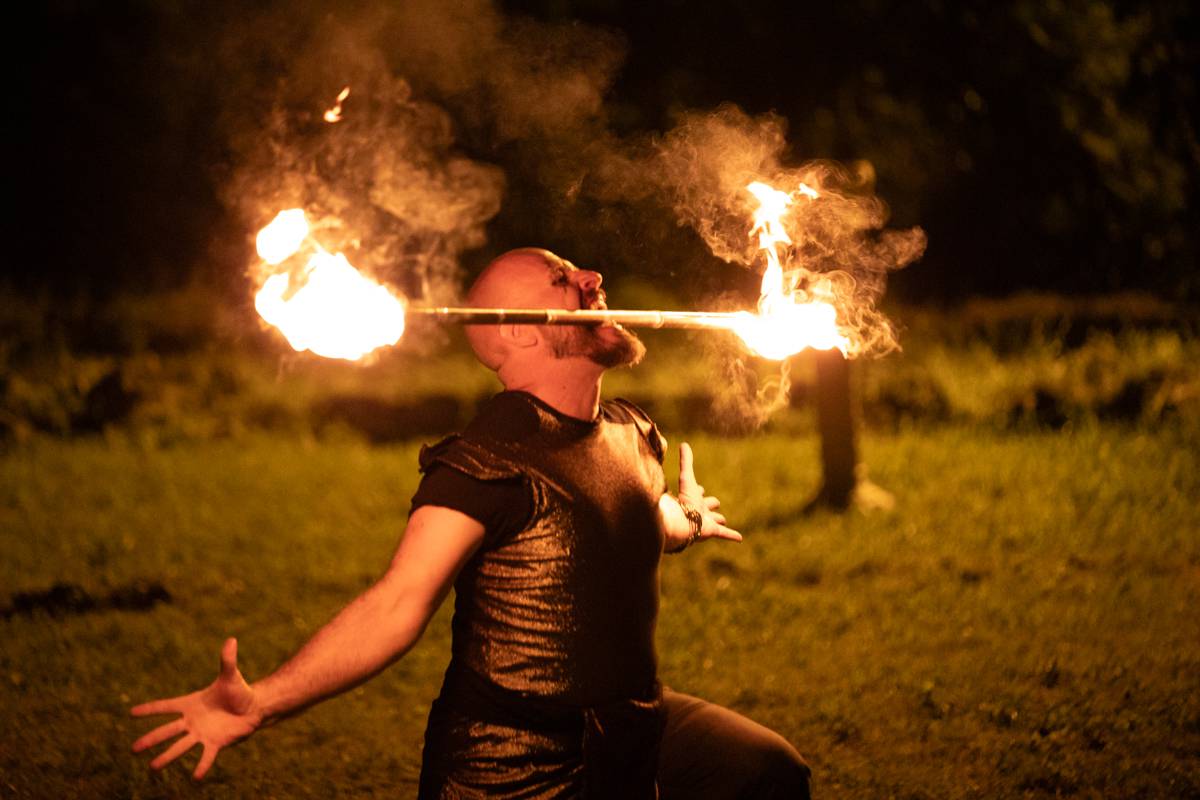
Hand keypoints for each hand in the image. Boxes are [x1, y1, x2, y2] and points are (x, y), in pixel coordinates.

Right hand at [131, 638, 262, 779]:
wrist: (253, 707)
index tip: (131, 712)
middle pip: (167, 730)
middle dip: (150, 739)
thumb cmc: (238, 691)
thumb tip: (231, 639)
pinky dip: (202, 766)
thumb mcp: (231, 675)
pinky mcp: (215, 743)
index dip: (150, 709)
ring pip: (180, 747)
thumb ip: (228, 660)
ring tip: (153, 767)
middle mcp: (192, 721)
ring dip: (167, 757)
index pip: (166, 706)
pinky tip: (196, 777)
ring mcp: (202, 734)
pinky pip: (206, 756)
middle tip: (133, 749)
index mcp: (191, 704)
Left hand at [672, 441, 741, 545]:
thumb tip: (684, 443)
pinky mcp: (713, 531)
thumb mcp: (687, 478)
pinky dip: (732, 535)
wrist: (682, 522)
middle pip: (707, 507)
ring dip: (719, 520)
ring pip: (715, 520)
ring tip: (722, 522)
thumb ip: (686, 462)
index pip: (697, 493)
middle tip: (714, 503)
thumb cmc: (683, 500)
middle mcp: (699, 510)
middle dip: (710, 505)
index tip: (700, 489)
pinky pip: (725, 534)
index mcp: (692, 499)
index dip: (699, 490)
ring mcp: (706, 522)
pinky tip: (739, 538)